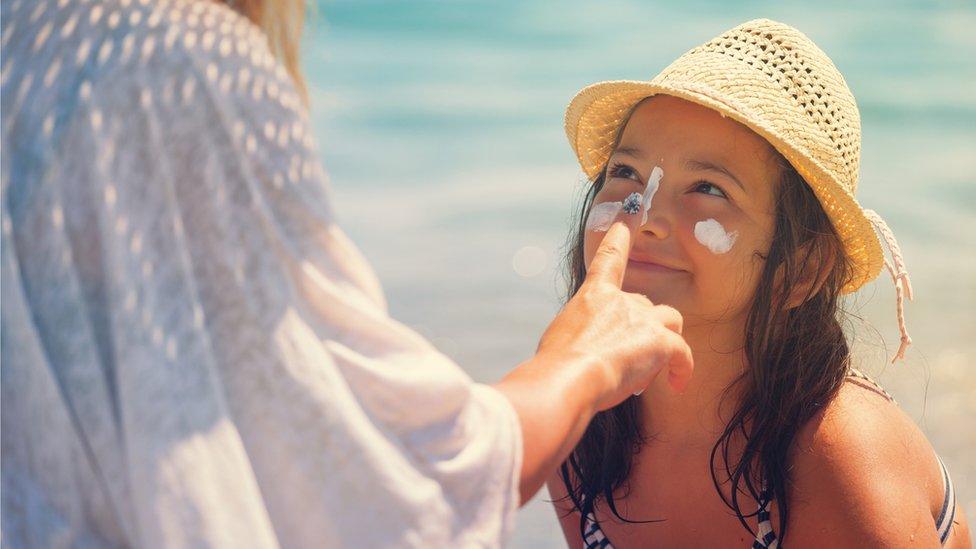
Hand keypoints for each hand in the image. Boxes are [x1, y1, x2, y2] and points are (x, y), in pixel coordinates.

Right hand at [495, 205, 693, 504]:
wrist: (568, 380)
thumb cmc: (552, 369)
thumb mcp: (555, 346)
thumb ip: (572, 342)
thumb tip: (566, 364)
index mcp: (591, 297)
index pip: (608, 261)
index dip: (618, 240)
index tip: (627, 222)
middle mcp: (620, 301)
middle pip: (645, 305)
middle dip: (640, 332)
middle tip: (626, 366)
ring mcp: (643, 319)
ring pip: (670, 321)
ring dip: (666, 342)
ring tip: (653, 372)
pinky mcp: (661, 341)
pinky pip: (682, 352)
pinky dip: (682, 369)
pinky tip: (677, 386)